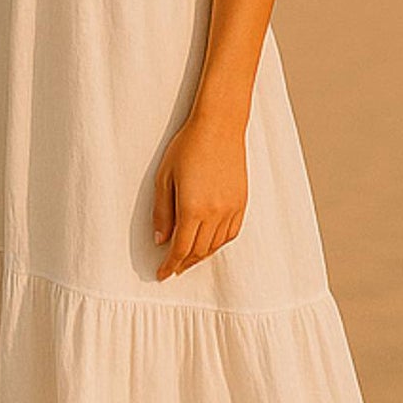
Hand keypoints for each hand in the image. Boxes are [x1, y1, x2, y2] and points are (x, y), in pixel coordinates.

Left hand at [152, 111, 248, 278]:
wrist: (219, 127)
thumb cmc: (187, 147)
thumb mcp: (164, 178)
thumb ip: (162, 212)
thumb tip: (160, 240)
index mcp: (192, 208)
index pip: (181, 249)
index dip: (170, 265)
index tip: (162, 274)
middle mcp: (215, 213)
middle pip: (199, 251)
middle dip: (184, 263)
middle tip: (173, 268)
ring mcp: (231, 209)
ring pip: (216, 245)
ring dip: (201, 255)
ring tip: (188, 258)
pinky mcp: (242, 202)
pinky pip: (231, 233)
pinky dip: (219, 243)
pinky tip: (210, 243)